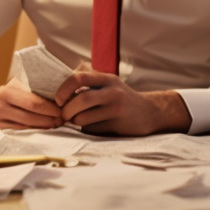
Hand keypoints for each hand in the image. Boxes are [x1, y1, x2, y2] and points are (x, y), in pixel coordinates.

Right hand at [0, 79, 62, 129]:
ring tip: (56, 123)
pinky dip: (35, 131)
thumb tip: (55, 92)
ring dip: (44, 126)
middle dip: (50, 119)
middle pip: (32, 117)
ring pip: (28, 127)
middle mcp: (0, 108)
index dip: (50, 107)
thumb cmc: (2, 94)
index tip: (62, 108)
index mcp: (5, 93)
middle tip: (62, 118)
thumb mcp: (12, 86)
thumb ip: (29, 88)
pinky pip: (21, 132)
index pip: (33, 102)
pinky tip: (43, 128)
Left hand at [53, 71, 191, 135]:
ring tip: (80, 120)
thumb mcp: (109, 85)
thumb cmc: (121, 98)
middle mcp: (113, 92)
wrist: (151, 112)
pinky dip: (87, 130)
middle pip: (80, 101)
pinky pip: (92, 130)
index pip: (78, 78)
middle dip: (67, 111)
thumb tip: (58, 95)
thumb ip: (88, 85)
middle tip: (65, 115)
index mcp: (107, 78)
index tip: (59, 100)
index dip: (63, 89)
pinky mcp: (118, 126)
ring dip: (76, 122)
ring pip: (84, 119)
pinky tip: (95, 126)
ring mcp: (117, 110)